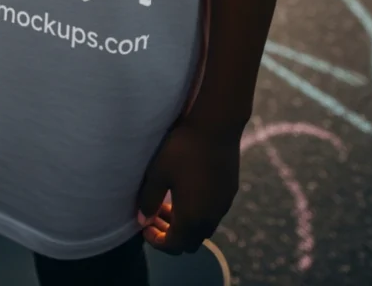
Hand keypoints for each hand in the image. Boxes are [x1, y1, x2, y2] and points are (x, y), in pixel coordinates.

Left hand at [136, 122, 239, 254]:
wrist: (216, 127)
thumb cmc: (182, 149)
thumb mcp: (158, 173)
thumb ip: (149, 199)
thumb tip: (142, 219)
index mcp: (192, 218)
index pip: (174, 245)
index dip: (157, 241)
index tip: (144, 227)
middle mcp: (211, 217)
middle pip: (190, 241)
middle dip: (170, 234)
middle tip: (153, 217)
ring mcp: (223, 205)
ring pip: (203, 227)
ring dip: (184, 223)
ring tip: (166, 204)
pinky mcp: (229, 191)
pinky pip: (212, 213)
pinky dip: (197, 212)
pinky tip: (185, 191)